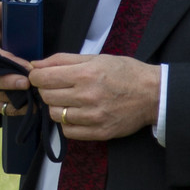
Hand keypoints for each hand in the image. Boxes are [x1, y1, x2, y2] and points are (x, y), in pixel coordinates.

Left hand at [28, 52, 160, 141]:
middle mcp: (87, 96)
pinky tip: (77, 114)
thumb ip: (63, 60)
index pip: (43, 78)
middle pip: (47, 96)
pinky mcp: (99, 132)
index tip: (40, 76)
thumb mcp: (96, 58)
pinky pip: (68, 131)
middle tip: (58, 87)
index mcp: (86, 74)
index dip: (36, 76)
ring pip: (55, 115)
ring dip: (57, 107)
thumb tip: (36, 64)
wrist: (153, 94)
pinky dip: (68, 123)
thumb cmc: (125, 72)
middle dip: (47, 90)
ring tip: (69, 100)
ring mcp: (93, 116)